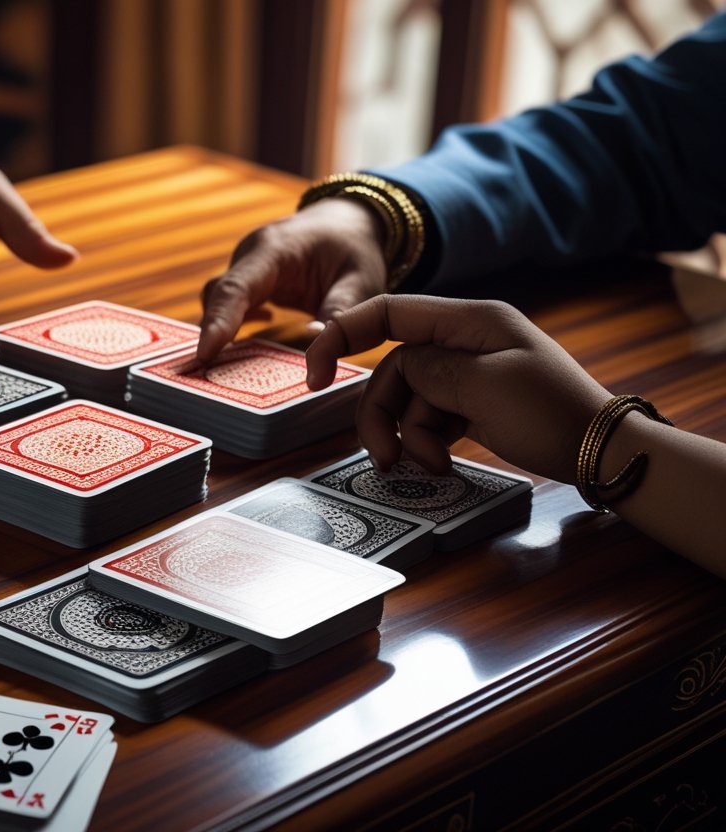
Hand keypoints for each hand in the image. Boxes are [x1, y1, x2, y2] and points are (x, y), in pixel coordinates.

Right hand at [196, 197, 388, 362]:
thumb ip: (339, 314)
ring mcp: (245, 267)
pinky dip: (230, 329)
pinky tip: (249, 347)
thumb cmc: (354, 248)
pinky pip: (227, 306)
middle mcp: (250, 255)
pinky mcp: (247, 281)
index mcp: (274, 248)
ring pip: (218, 302)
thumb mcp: (360, 279)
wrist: (346, 223)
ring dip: (218, 333)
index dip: (218, 322)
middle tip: (204, 374)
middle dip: (210, 334)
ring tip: (221, 369)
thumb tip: (316, 360)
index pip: (237, 288)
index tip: (204, 354)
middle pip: (218, 297)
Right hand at [305, 295, 610, 482]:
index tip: (313, 376)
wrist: (603, 452)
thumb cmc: (551, 413)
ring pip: (408, 399)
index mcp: (468, 319)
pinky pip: (429, 417)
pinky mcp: (472, 403)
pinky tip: (443, 463)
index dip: (342, 336)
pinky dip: (428, 442)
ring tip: (428, 466)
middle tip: (384, 459)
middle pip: (393, 368)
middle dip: (382, 414)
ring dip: (409, 435)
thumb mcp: (484, 387)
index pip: (387, 312)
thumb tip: (400, 370)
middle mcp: (464, 340)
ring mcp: (468, 373)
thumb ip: (428, 370)